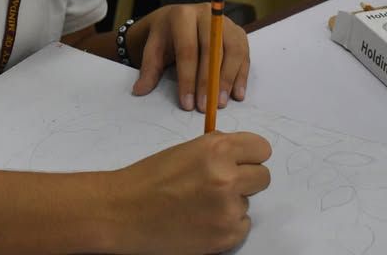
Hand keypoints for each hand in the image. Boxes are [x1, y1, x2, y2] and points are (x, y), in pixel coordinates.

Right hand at [111, 132, 271, 254]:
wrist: (123, 213)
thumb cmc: (149, 179)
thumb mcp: (186, 150)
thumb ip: (218, 149)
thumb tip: (242, 153)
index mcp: (217, 150)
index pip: (262, 149)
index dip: (250, 155)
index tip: (241, 161)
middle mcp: (227, 178)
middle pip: (263, 177)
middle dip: (246, 179)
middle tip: (220, 184)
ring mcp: (228, 210)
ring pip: (248, 203)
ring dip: (231, 203)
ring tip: (199, 204)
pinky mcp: (226, 237)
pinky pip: (242, 226)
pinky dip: (226, 225)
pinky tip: (201, 221)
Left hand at [131, 2, 250, 111]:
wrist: (178, 19)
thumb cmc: (166, 36)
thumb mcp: (153, 50)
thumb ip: (149, 70)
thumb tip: (140, 90)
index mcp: (182, 16)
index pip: (187, 50)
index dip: (188, 79)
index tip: (187, 103)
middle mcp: (207, 14)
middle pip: (212, 50)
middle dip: (209, 82)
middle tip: (206, 107)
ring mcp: (226, 21)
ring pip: (232, 51)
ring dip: (228, 80)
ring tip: (221, 103)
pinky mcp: (238, 32)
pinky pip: (244, 54)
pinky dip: (241, 75)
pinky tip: (236, 94)